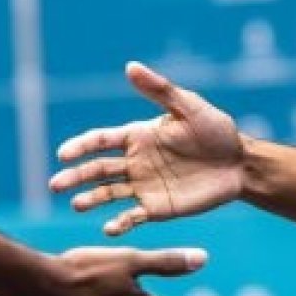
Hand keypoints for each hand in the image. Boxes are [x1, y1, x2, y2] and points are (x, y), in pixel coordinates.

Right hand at [51, 61, 246, 236]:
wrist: (239, 164)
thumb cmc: (216, 130)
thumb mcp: (188, 107)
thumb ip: (159, 90)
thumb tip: (130, 66)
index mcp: (137, 136)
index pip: (100, 140)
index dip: (80, 146)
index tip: (64, 154)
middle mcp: (135, 161)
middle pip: (97, 168)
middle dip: (75, 176)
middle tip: (56, 185)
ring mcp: (143, 186)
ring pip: (108, 193)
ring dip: (91, 199)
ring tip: (77, 204)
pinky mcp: (156, 208)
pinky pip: (132, 216)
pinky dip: (119, 223)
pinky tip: (110, 229)